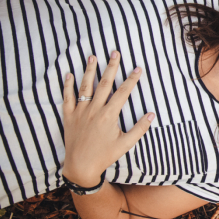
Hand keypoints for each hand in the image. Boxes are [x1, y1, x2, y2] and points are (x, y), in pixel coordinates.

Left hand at [62, 51, 154, 185]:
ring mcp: (80, 112)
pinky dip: (67, 85)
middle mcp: (94, 110)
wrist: (80, 167)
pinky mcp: (68, 116)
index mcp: (109, 115)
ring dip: (89, 70)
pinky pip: (67, 97)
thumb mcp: (126, 144)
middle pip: (104, 83)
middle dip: (111, 67)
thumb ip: (139, 128)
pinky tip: (69, 74)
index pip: (122, 92)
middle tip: (115, 52)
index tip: (137, 68)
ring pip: (85, 86)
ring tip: (93, 56)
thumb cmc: (105, 156)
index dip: (131, 79)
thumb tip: (151, 114)